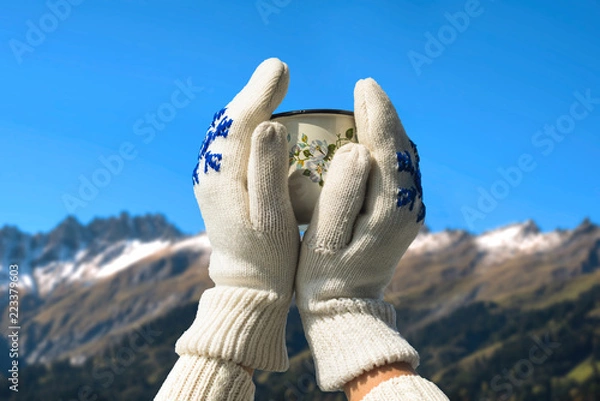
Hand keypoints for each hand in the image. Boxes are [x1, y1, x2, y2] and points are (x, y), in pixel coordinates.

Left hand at [176, 58, 299, 370]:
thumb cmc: (268, 258)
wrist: (247, 289)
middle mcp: (209, 176)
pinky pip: (231, 148)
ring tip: (271, 88)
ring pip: (227, 134)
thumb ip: (267, 170)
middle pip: (228, 124)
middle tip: (277, 73)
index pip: (238, 124)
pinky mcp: (219, 188)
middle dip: (253, 95)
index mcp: (222, 181)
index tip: (281, 70)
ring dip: (248, 109)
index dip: (259, 94)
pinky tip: (262, 123)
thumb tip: (268, 124)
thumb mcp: (272, 218)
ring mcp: (211, 182)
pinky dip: (246, 129)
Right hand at [295, 78, 424, 390]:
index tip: (363, 85)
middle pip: (401, 148)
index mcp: (391, 209)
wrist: (346, 309)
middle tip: (364, 90)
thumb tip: (357, 148)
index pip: (389, 148)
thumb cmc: (326, 276)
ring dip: (387, 131)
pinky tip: (371, 141)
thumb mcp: (327, 238)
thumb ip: (343, 193)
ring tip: (367, 107)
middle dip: (384, 116)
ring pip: (403, 159)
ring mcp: (408, 212)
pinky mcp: (401, 215)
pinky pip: (398, 172)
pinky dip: (386, 150)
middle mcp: (408, 207)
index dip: (376, 113)